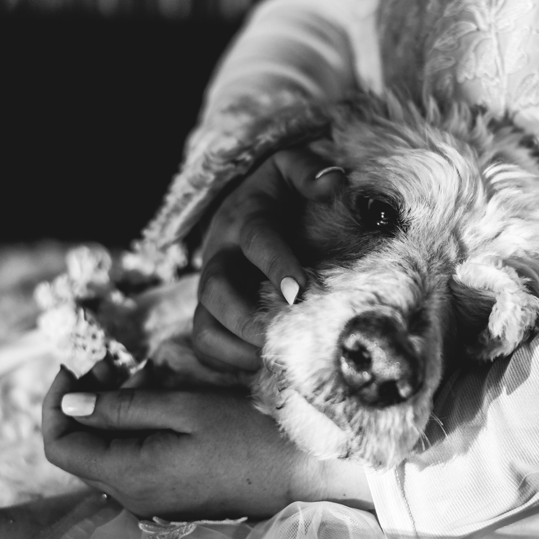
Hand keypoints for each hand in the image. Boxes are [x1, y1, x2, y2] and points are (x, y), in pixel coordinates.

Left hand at [42, 367, 371, 519]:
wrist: (300, 474)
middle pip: (76, 450)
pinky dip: (125, 428)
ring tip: (131, 375)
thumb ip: (123, 407)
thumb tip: (70, 403)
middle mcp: (131, 496)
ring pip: (100, 454)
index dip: (57, 401)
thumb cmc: (251, 434)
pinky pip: (126, 462)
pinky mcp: (166, 495)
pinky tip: (150, 402)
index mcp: (131, 474)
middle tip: (110, 361)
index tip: (81, 363)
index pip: (59, 444)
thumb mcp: (186, 408)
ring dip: (104, 413)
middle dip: (80, 401)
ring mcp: (149, 500)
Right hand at [192, 146, 345, 374]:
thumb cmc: (276, 192)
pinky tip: (262, 371)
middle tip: (280, 340)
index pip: (257, 241)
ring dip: (234, 351)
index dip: (277, 266)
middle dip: (245, 321)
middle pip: (215, 292)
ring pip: (203, 327)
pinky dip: (228, 364)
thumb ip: (308, 171)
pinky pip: (206, 346)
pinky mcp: (209, 314)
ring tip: (272, 364)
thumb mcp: (288, 167)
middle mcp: (220, 257)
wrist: (239, 204)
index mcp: (244, 220)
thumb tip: (334, 183)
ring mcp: (210, 290)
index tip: (300, 292)